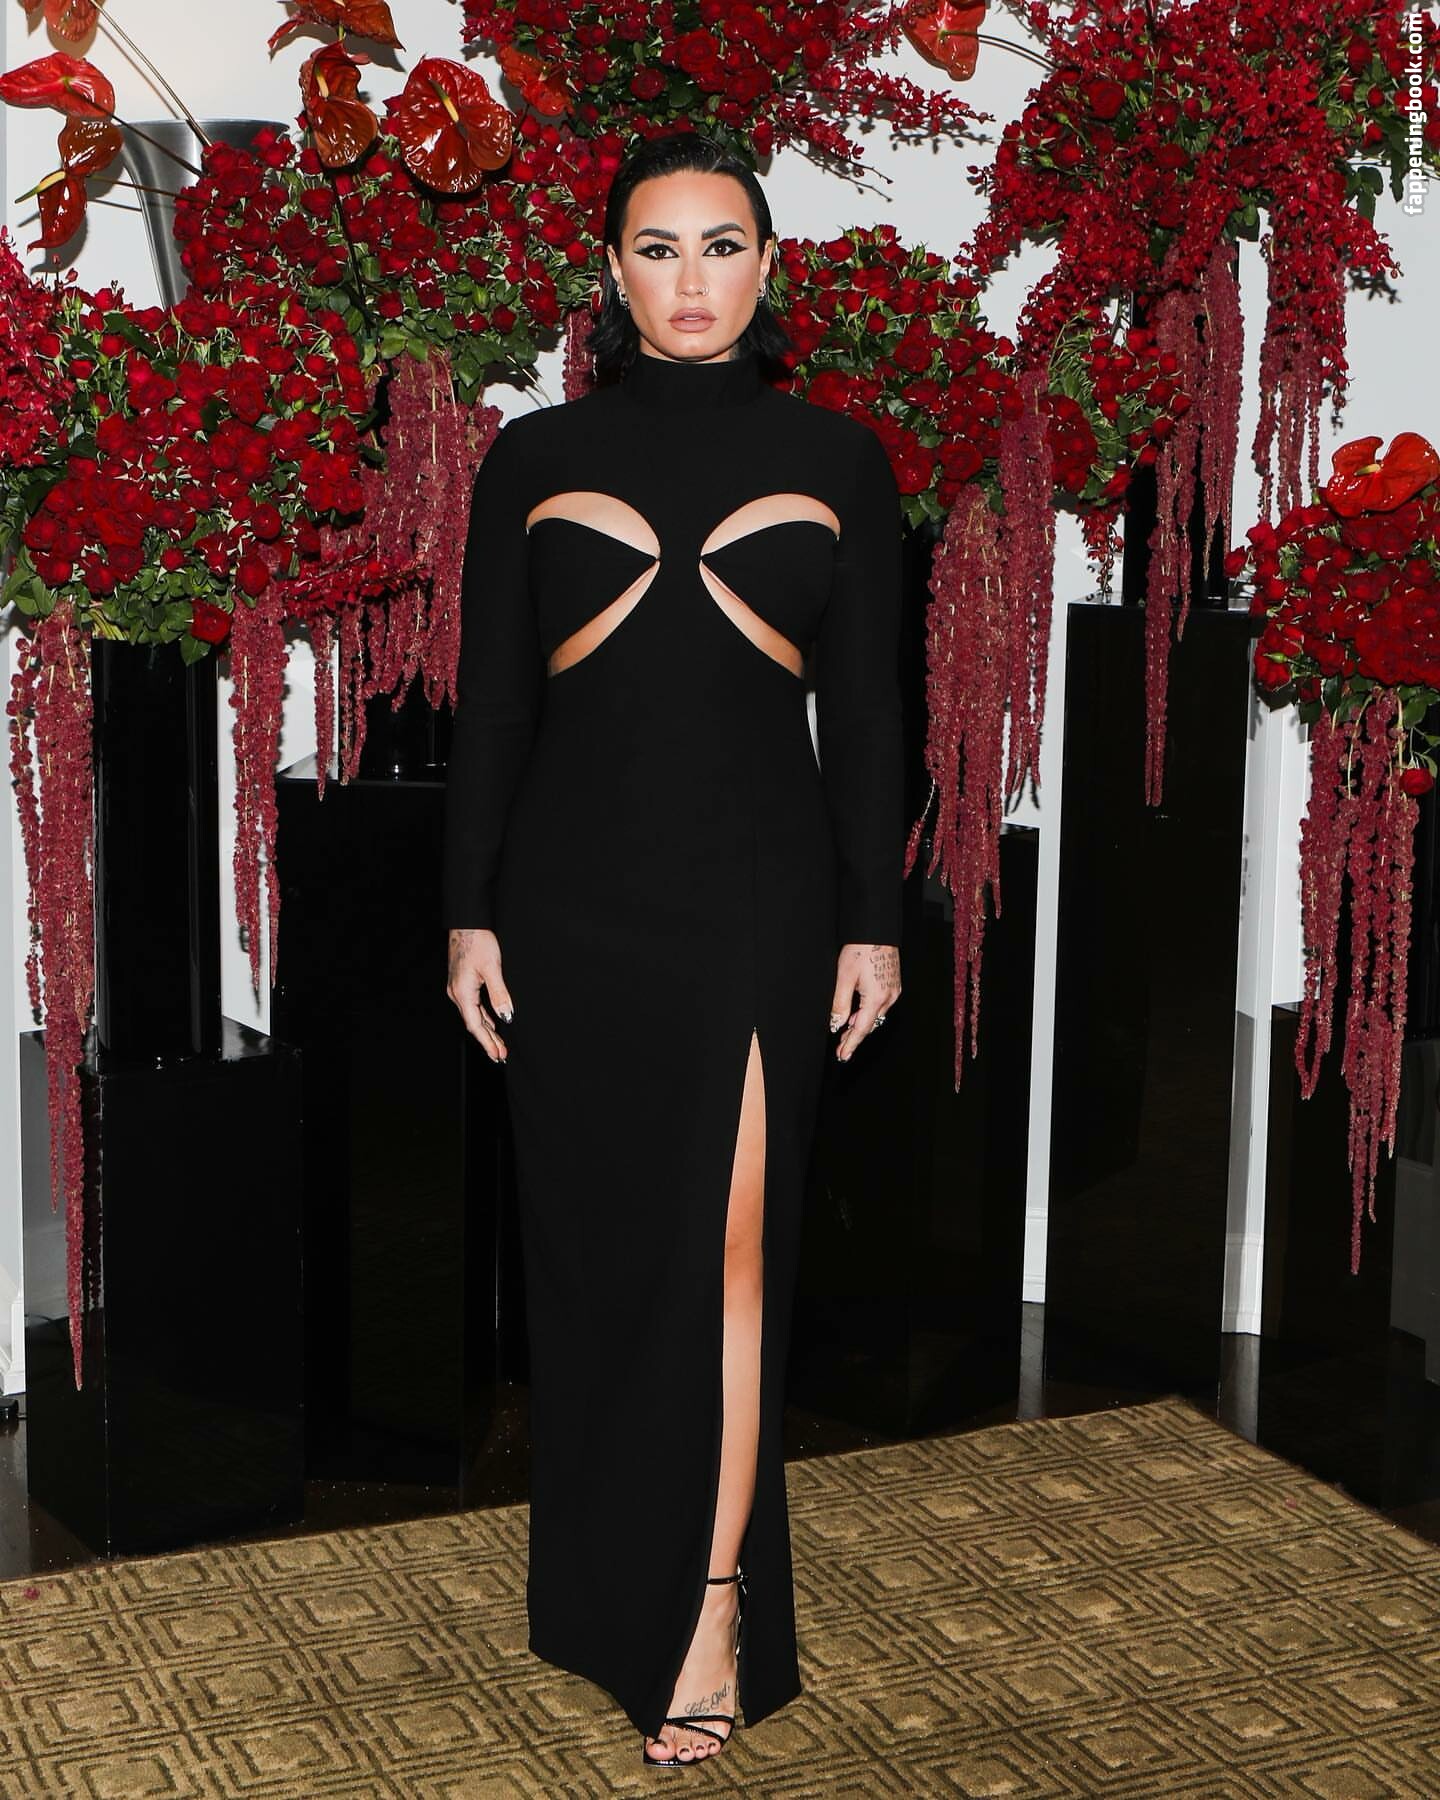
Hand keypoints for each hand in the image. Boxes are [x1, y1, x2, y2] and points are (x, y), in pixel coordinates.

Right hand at [447, 927, 513, 1064]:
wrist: (466, 924)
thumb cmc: (478, 942)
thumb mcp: (493, 968)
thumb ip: (500, 994)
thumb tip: (507, 1016)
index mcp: (463, 993)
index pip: (476, 1025)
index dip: (488, 1042)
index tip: (498, 1055)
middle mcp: (457, 994)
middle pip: (474, 1024)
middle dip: (488, 1040)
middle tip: (501, 1056)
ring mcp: (458, 989)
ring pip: (474, 1016)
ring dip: (487, 1030)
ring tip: (499, 1045)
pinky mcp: (462, 983)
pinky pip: (473, 1006)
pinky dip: (483, 1017)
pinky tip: (492, 1022)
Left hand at [829, 942, 900, 1060]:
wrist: (877, 931)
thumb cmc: (860, 950)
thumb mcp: (844, 978)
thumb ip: (840, 1004)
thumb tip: (836, 1024)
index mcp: (876, 998)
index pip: (861, 1029)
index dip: (851, 1044)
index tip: (843, 1056)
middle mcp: (889, 997)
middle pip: (870, 1025)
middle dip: (854, 1036)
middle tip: (840, 1047)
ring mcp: (894, 991)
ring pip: (876, 1015)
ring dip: (861, 1024)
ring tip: (846, 1032)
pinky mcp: (894, 984)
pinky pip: (881, 1005)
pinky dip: (869, 1012)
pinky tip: (859, 1013)